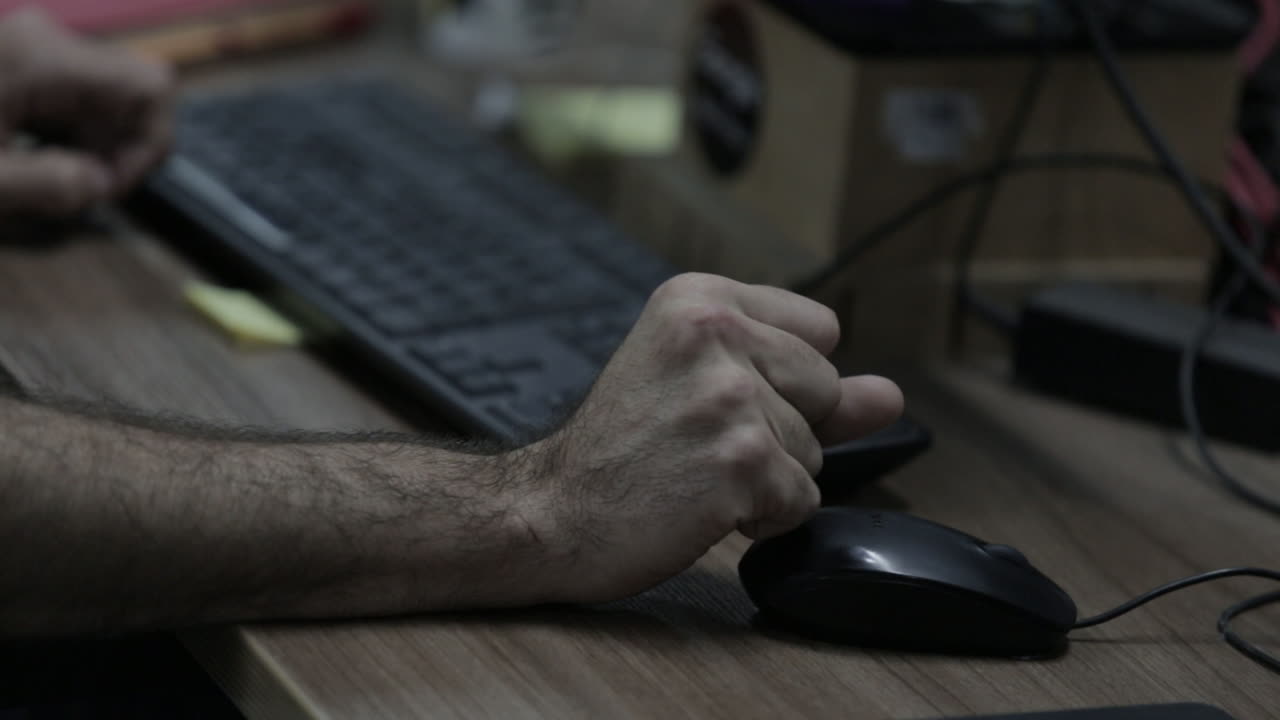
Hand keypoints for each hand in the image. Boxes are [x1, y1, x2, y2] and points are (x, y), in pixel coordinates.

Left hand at [0, 8, 172, 215]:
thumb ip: (47, 186)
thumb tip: (100, 184)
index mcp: (43, 58)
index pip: (151, 87)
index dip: (151, 143)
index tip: (108, 188)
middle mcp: (47, 40)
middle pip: (134, 89)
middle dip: (124, 146)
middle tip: (82, 188)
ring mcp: (33, 45)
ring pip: (110, 93)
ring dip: (100, 141)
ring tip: (56, 177)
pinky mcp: (21, 58)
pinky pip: (78, 92)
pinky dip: (76, 131)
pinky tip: (41, 158)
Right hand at [525, 273, 903, 603]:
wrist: (552, 510)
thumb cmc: (620, 449)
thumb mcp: (699, 384)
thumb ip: (802, 382)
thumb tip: (892, 396)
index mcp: (701, 299)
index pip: (821, 330)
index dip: (785, 380)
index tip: (720, 397)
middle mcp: (717, 334)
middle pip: (827, 389)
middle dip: (783, 430)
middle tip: (698, 441)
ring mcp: (730, 396)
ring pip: (816, 451)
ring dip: (768, 478)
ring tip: (694, 473)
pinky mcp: (743, 460)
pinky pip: (803, 500)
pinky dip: (762, 518)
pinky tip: (703, 507)